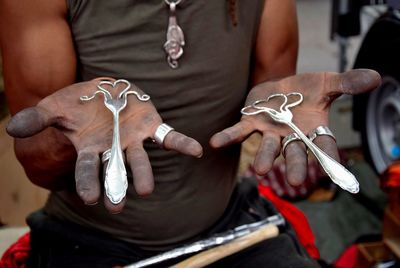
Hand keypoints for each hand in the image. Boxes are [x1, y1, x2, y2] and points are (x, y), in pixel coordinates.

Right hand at [7, 78, 202, 212]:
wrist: (100, 91)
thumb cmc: (77, 104)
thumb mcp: (54, 108)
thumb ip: (37, 118)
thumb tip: (11, 128)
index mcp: (91, 148)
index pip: (88, 169)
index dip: (88, 182)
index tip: (88, 199)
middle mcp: (113, 149)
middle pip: (115, 171)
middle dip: (116, 188)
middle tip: (117, 207)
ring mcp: (134, 140)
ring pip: (141, 161)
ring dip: (144, 175)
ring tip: (146, 190)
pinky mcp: (151, 127)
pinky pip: (169, 138)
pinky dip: (183, 144)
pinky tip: (197, 151)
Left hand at [210, 69, 380, 185]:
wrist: (283, 84)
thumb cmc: (308, 89)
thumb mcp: (328, 82)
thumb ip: (348, 83)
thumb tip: (375, 77)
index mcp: (314, 129)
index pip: (324, 144)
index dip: (329, 157)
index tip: (336, 172)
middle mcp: (292, 135)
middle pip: (296, 152)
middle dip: (296, 165)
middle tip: (297, 182)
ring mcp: (270, 131)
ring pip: (268, 147)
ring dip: (266, 158)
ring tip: (261, 171)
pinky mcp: (252, 122)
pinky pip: (239, 131)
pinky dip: (228, 137)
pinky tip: (215, 143)